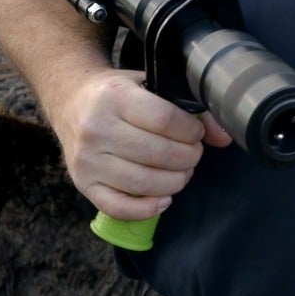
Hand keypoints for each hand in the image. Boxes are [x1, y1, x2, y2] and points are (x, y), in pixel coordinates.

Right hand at [47, 68, 231, 221]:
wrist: (71, 101)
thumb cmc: (116, 94)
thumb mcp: (149, 86)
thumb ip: (188, 108)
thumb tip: (223, 136)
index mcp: (114, 97)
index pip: (164, 120)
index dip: (191, 131)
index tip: (197, 133)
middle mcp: (96, 129)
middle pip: (157, 154)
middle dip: (187, 158)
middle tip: (193, 154)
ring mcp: (87, 160)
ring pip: (142, 183)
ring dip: (174, 183)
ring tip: (182, 173)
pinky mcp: (82, 184)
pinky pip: (118, 207)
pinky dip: (147, 209)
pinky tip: (163, 199)